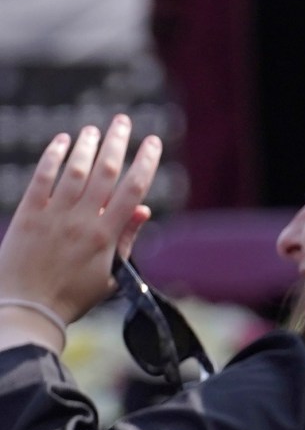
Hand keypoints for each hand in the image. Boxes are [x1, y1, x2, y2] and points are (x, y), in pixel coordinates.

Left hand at [0, 117, 158, 328]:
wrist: (26, 308)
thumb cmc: (70, 297)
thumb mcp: (109, 275)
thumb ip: (126, 240)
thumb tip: (142, 209)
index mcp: (106, 236)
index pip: (132, 191)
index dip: (145, 163)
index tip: (153, 143)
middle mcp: (81, 221)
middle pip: (105, 172)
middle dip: (117, 143)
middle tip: (123, 121)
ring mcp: (53, 216)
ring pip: (74, 171)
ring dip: (86, 146)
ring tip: (94, 129)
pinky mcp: (27, 216)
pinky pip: (41, 179)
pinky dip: (52, 158)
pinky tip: (61, 142)